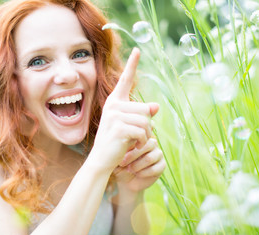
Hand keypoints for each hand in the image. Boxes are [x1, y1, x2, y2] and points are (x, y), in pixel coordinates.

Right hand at [89, 48, 158, 172]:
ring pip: (146, 121)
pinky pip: (143, 131)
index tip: (138, 51)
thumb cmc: (116, 142)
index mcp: (115, 102)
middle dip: (146, 125)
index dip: (132, 65)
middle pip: (145, 108)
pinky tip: (134, 146)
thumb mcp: (130, 125)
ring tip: (134, 142)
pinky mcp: (119, 127)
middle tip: (134, 137)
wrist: (102, 160)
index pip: (125, 80)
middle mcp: (113, 105)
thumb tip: (156, 106)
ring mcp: (114, 116)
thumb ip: (141, 115)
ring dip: (145, 135)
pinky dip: (143, 141)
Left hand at [112, 138, 165, 192]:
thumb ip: (123, 147)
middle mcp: (152, 144)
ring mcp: (159, 154)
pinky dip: (143, 173)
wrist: (126, 181)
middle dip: (132, 156)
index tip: (119, 155)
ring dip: (137, 165)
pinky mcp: (162, 165)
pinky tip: (137, 174)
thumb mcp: (119, 155)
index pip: (139, 136)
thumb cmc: (121, 166)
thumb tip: (123, 140)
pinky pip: (154, 168)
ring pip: (149, 158)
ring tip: (129, 169)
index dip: (129, 147)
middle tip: (122, 163)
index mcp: (142, 138)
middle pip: (146, 146)